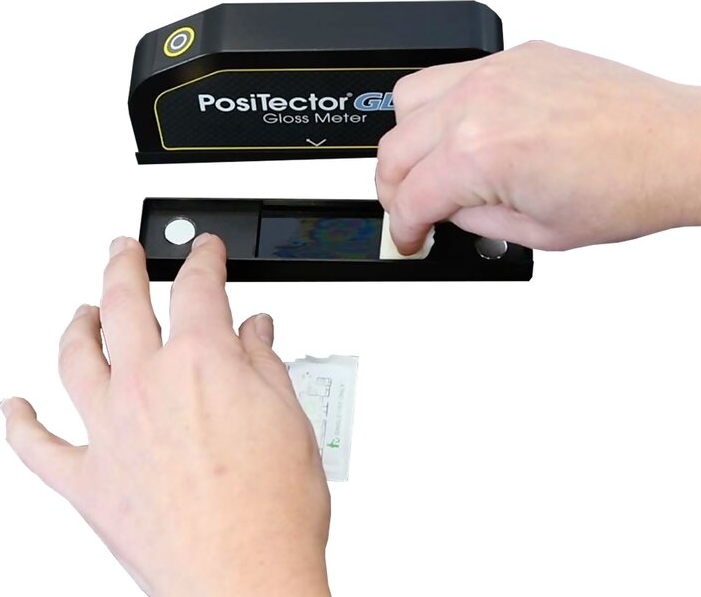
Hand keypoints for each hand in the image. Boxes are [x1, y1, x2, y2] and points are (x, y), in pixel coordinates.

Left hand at [2, 235, 330, 596]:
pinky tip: (15, 407)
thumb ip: (264, 365)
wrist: (245, 579)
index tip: (203, 251)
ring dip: (75, 327)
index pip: (197, 289)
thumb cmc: (274, 509)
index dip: (202, 260)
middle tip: (124, 250)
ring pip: (74, 359)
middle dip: (123, 267)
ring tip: (80, 311)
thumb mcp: (289, 419)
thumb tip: (254, 332)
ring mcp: (109, 431)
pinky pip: (36, 446)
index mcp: (202, 363)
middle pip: (123, 305)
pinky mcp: (87, 481)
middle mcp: (146, 386)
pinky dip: (20, 422)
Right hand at [376, 41, 700, 252]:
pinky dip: (445, 108)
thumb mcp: (538, 233)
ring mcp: (497, 72)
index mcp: (479, 153)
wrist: (681, 148)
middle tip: (414, 213)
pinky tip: (467, 134)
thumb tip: (446, 212)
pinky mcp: (519, 57)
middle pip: (394, 149)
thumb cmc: (628, 189)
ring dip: (409, 142)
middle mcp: (479, 102)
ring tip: (432, 169)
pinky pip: (453, 75)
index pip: (410, 196)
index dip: (403, 230)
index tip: (410, 239)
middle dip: (395, 191)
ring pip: (409, 100)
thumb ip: (474, 221)